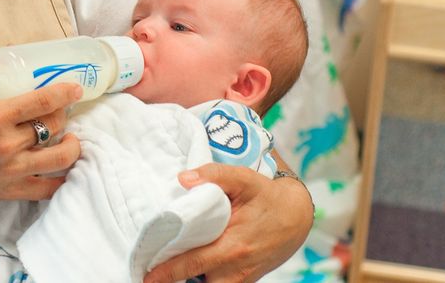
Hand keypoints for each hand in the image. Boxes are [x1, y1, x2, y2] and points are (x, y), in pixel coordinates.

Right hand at [0, 67, 82, 206]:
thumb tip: (11, 54)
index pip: (42, 101)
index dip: (65, 92)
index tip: (76, 87)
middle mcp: (7, 144)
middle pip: (53, 125)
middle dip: (64, 114)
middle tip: (62, 110)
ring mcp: (12, 170)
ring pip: (59, 157)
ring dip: (72, 146)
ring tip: (70, 139)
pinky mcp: (11, 190)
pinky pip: (48, 189)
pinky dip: (62, 179)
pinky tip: (63, 168)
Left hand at [144, 164, 312, 282]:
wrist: (297, 215)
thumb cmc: (267, 195)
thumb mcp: (244, 178)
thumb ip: (214, 174)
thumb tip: (183, 178)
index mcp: (233, 245)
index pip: (194, 262)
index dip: (168, 272)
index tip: (147, 275)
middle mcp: (237, 268)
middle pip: (197, 281)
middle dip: (173, 280)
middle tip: (148, 274)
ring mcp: (242, 277)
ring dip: (189, 279)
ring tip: (164, 271)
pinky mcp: (245, 280)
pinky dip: (202, 278)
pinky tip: (185, 270)